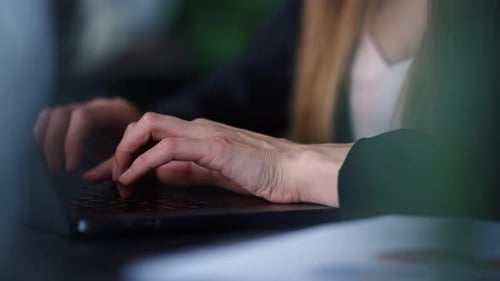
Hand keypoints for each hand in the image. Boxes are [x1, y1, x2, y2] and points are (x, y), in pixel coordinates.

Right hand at [34, 97, 140, 172]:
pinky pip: (51, 121)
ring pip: (52, 115)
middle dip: (54, 143)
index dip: (73, 142)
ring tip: (52, 165)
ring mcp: (85, 110)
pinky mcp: (77, 120)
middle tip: (57, 170)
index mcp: (114, 110)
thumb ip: (115, 164)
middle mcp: (96, 106)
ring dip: (45, 140)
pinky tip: (50, 157)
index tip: (72, 168)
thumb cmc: (148, 147)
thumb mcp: (137, 155)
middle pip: (61, 114)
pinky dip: (45, 137)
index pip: (83, 117)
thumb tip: (87, 178)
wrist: (155, 136)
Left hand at [85, 113, 351, 205]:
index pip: (154, 134)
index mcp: (201, 133)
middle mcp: (199, 128)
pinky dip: (144, 162)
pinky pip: (168, 148)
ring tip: (117, 178)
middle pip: (144, 124)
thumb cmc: (263, 172)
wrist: (295, 169)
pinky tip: (135, 177)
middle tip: (106, 174)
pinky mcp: (213, 146)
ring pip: (150, 128)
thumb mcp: (218, 173)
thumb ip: (190, 172)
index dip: (126, 151)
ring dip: (126, 153)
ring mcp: (205, 134)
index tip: (110, 172)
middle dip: (118, 147)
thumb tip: (162, 174)